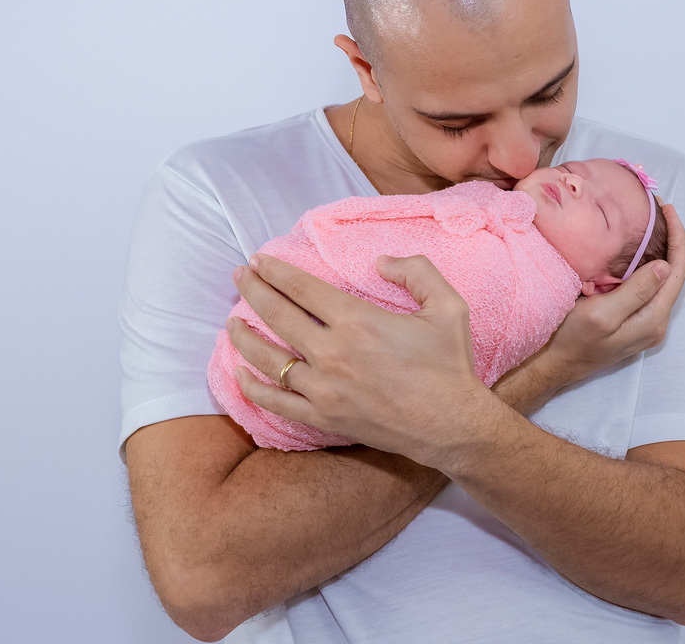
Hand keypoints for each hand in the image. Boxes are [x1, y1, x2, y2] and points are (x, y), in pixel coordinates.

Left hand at [227, 253, 496, 463]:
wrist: (452, 425)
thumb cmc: (450, 365)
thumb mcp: (448, 305)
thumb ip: (416, 271)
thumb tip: (381, 262)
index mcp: (358, 321)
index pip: (302, 288)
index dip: (275, 271)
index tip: (259, 259)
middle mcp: (333, 353)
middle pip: (277, 315)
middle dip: (252, 290)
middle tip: (240, 275)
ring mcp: (324, 389)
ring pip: (268, 358)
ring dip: (244, 336)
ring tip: (233, 321)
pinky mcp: (323, 417)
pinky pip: (276, 402)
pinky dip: (253, 387)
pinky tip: (240, 373)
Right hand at [500, 203, 684, 403]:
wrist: (552, 365)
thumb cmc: (571, 340)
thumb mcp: (602, 315)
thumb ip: (635, 292)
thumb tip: (664, 266)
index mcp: (653, 320)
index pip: (677, 271)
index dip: (677, 239)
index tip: (668, 209)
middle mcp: (654, 323)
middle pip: (673, 275)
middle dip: (672, 241)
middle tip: (659, 210)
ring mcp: (643, 323)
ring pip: (661, 280)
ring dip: (660, 251)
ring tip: (651, 224)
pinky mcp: (630, 321)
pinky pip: (647, 287)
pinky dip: (646, 264)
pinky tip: (635, 251)